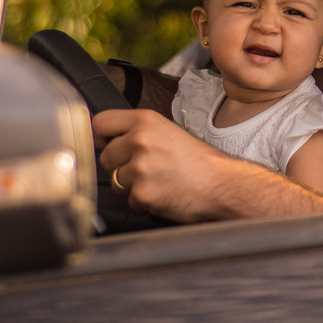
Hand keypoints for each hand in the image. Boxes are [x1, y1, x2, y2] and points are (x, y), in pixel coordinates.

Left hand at [92, 109, 322, 222]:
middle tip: (148, 168)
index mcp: (145, 120)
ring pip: (116, 181)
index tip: (109, 144)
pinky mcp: (142, 193)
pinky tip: (163, 193)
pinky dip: (143, 201)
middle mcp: (139, 140)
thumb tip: (106, 140)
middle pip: (105, 157)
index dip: (103, 137)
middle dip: (121, 166)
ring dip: (132, 185)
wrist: (222, 184)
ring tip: (159, 180)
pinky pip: (129, 201)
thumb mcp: (167, 131)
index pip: (100, 123)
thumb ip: (137, 132)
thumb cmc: (198, 160)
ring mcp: (139, 168)